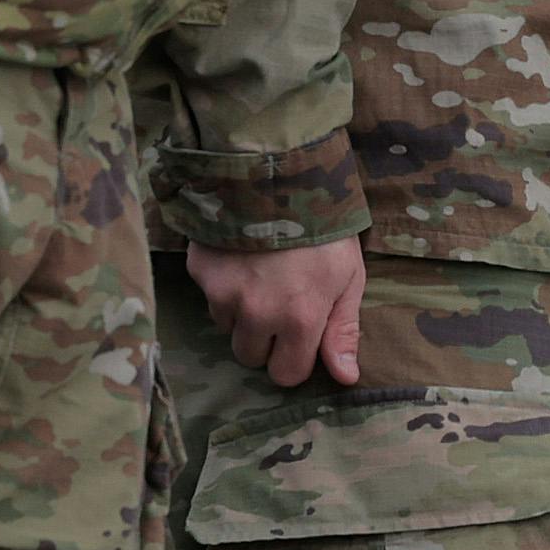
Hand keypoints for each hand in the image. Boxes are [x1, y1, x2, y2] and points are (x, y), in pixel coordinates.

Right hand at [189, 238, 365, 389]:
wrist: (277, 172)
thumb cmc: (324, 228)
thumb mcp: (348, 277)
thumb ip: (343, 330)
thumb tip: (346, 378)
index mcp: (299, 319)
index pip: (286, 374)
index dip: (294, 358)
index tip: (300, 337)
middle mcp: (257, 313)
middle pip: (250, 356)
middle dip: (263, 339)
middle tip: (277, 303)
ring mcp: (223, 293)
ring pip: (226, 327)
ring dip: (240, 312)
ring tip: (260, 276)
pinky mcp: (200, 272)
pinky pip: (209, 296)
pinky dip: (222, 284)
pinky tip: (240, 258)